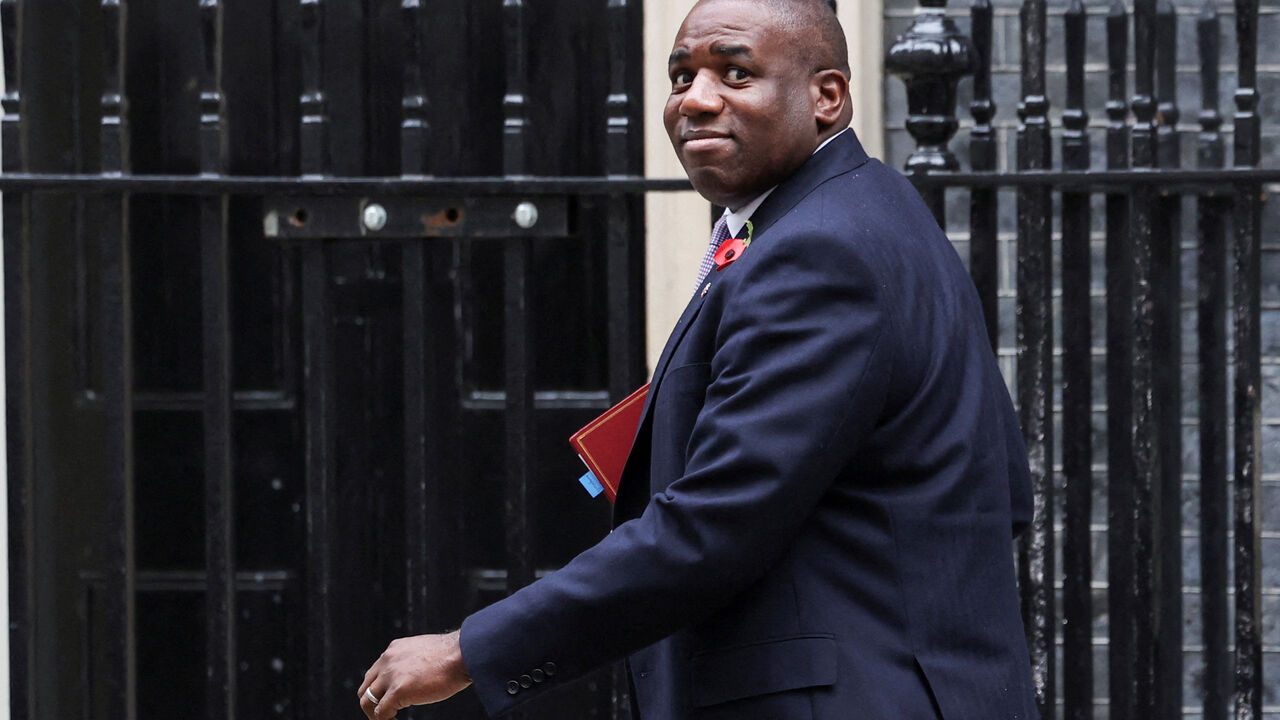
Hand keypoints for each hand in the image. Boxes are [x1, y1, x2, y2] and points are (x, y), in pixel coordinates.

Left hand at [358, 630, 472, 719]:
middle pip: (365, 688)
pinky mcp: (397, 691)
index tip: (390, 700)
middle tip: (387, 714)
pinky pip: (380, 713)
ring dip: (375, 715)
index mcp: (394, 650)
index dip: (380, 690)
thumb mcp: (425, 652)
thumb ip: (414, 662)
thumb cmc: (454, 655)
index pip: (375, 673)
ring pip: (367, 701)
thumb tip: (416, 678)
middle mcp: (387, 660)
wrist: (463, 654)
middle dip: (373, 703)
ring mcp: (390, 676)